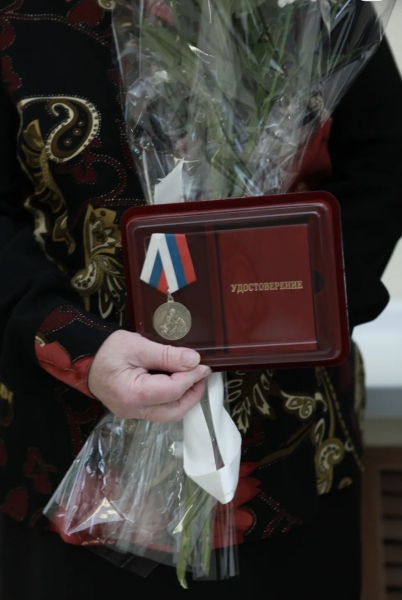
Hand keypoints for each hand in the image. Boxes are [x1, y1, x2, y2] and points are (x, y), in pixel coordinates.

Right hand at [88, 330, 210, 421]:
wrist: (84, 358)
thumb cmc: (108, 349)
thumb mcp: (137, 345)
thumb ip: (167, 355)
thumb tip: (194, 361)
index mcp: (133, 394)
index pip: (173, 390)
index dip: (192, 378)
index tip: (204, 365)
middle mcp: (134, 410)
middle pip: (174, 411)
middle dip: (193, 393)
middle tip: (201, 374)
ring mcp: (133, 414)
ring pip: (169, 414)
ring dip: (185, 398)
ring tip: (192, 377)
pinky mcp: (134, 411)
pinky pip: (159, 410)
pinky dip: (173, 398)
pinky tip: (177, 382)